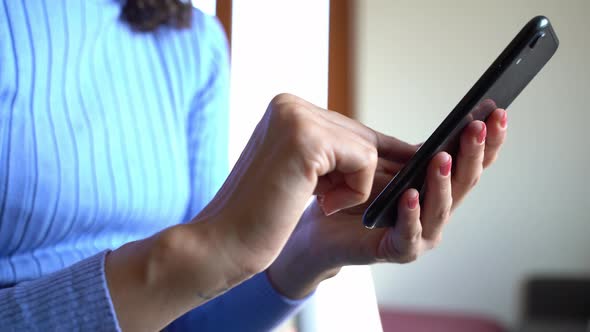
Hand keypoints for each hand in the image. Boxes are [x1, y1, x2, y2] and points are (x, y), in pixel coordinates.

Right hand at [106, 93, 392, 330]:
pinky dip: (353, 190)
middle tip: (386, 189)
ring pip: (364, 147)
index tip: (406, 158)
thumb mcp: (300, 174)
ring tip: (321, 202)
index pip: (343, 127)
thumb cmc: (260, 216)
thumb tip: (385, 152)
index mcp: (284, 109)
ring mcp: (296, 117)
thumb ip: (332, 156)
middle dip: (371, 169)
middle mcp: (289, 104)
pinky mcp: (307, 139)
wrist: (224, 242)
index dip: (372, 149)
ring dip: (354, 185)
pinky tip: (321, 204)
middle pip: (358, 134)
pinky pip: (363, 161)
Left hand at [267, 107, 507, 298]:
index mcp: (438, 190)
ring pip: (441, 207)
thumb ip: (411, 156)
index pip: (471, 164)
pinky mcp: (397, 250)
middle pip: (465, 183)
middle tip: (478, 128)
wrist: (322, 228)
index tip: (497, 112)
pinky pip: (409, 234)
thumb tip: (441, 129)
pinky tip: (410, 195)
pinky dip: (411, 215)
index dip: (487, 142)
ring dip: (443, 182)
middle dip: (473, 154)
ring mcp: (421, 234)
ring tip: (443, 158)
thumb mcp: (387, 167)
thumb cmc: (357, 196)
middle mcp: (436, 212)